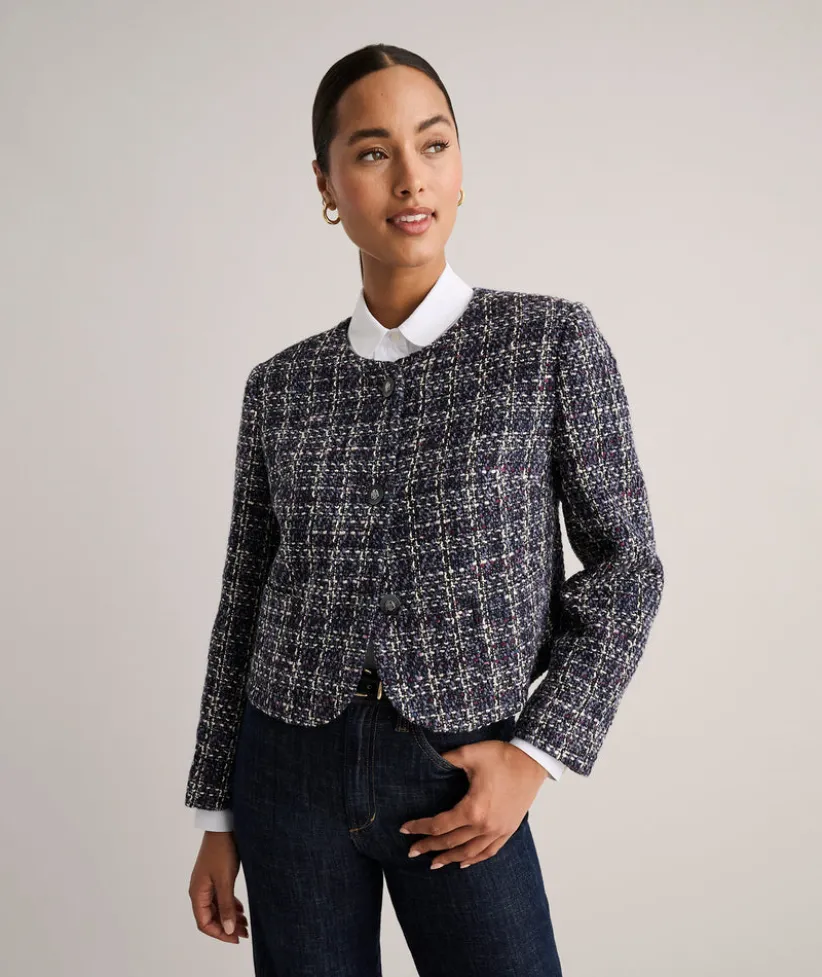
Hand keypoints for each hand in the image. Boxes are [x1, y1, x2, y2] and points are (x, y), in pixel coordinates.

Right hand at [188, 831, 248, 942]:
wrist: (223, 826)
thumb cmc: (221, 851)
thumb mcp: (225, 880)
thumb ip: (226, 906)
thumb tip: (227, 930)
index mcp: (197, 893)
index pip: (204, 923)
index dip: (219, 934)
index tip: (236, 938)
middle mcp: (200, 890)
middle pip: (212, 917)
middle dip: (227, 927)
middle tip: (245, 932)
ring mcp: (207, 883)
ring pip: (218, 907)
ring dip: (230, 917)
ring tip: (246, 923)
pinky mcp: (215, 876)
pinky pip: (221, 897)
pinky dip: (231, 905)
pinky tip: (242, 910)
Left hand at [399, 739, 547, 869]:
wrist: (532, 762)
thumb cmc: (502, 757)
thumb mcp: (470, 754)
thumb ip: (447, 759)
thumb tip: (430, 758)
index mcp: (472, 809)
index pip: (439, 825)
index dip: (419, 828)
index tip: (404, 829)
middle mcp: (484, 826)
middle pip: (451, 842)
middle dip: (429, 847)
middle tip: (411, 851)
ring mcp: (498, 831)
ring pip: (469, 852)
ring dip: (449, 858)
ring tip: (434, 863)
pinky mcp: (508, 830)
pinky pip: (488, 851)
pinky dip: (474, 859)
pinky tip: (464, 862)